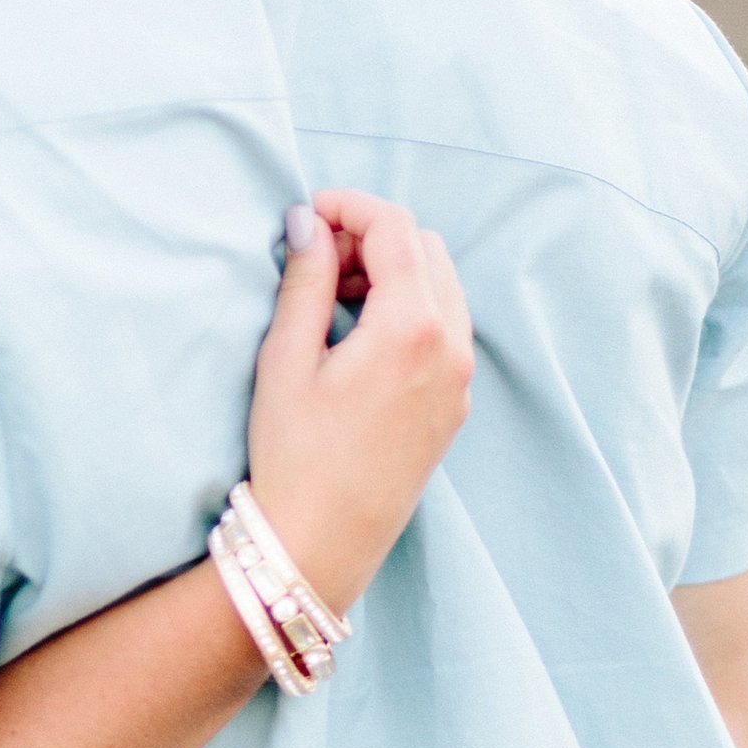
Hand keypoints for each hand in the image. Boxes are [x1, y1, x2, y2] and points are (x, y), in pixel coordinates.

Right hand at [244, 189, 473, 611]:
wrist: (321, 541)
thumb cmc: (295, 455)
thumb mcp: (287, 359)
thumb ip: (306, 280)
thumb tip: (309, 223)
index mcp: (412, 327)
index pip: (395, 228)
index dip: (349, 206)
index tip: (307, 214)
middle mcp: (451, 347)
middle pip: (426, 249)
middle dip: (373, 236)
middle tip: (317, 257)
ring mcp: (460, 378)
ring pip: (441, 287)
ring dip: (394, 271)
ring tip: (334, 295)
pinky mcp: (454, 404)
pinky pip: (445, 327)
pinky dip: (409, 308)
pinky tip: (359, 335)